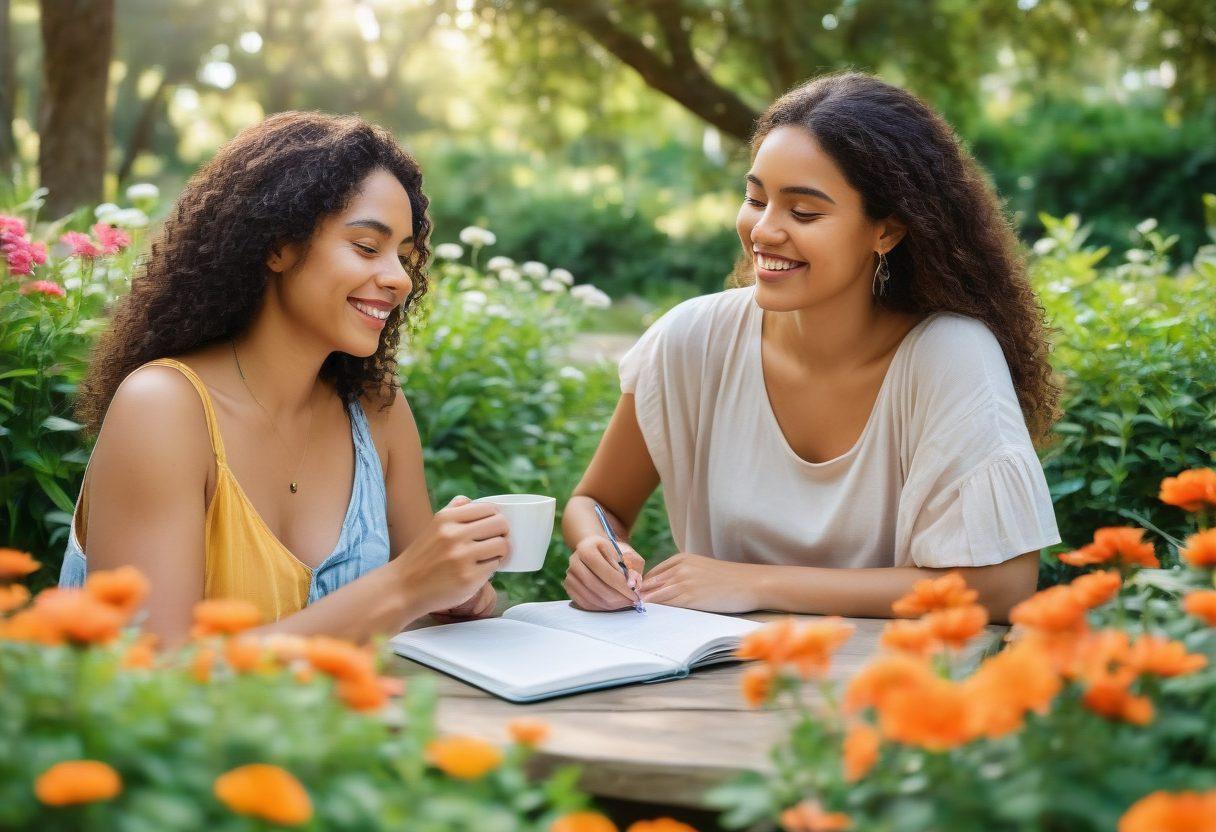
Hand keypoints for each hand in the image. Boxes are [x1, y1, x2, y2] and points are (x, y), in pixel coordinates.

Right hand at [395, 496, 508, 615]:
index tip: (493, 528)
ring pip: (502, 545)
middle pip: (500, 524)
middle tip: (495, 543)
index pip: (489, 508)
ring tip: (487, 558)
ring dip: (499, 553)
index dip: (496, 518)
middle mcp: (453, 535)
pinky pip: (495, 566)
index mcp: (446, 518)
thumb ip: (454, 510)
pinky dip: (490, 569)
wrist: (403, 588)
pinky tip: (478, 571)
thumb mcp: (434, 526)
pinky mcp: (468, 578)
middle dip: (502, 534)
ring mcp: (461, 557)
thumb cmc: (423, 557)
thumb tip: (475, 501)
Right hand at [564, 535, 644, 611]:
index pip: (606, 571)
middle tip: (631, 602)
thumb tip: (632, 584)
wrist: (596, 551)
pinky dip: (600, 607)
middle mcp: (574, 560)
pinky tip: (613, 605)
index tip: (635, 595)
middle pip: (596, 585)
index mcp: (588, 548)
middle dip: (616, 597)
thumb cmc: (615, 553)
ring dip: (610, 604)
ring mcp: (569, 574)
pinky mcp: (569, 587)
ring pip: (590, 596)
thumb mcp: (627, 554)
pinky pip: (584, 602)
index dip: (622, 586)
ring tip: (624, 604)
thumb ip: (633, 567)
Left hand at [638, 553, 760, 612]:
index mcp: (682, 558)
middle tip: (626, 605)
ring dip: (643, 603)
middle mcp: (680, 568)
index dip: (642, 585)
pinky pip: (667, 604)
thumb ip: (684, 573)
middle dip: (638, 594)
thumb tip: (667, 587)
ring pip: (656, 594)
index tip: (634, 595)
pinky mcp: (691, 597)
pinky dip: (656, 609)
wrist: (751, 582)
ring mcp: (685, 582)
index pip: (653, 572)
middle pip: (651, 583)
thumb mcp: (703, 567)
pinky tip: (649, 615)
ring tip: (632, 611)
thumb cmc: (729, 578)